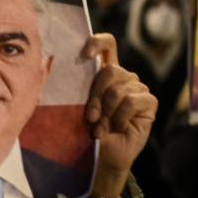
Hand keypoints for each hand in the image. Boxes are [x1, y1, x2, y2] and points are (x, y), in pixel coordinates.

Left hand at [82, 34, 157, 197]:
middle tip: (91, 116)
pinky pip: (132, 101)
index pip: (107, 45)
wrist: (105, 155)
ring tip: (103, 126)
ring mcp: (138, 88)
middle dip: (96, 96)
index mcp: (106, 73)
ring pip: (119, 90)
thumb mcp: (77, 106)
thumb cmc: (88, 130)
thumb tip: (48, 66)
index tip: (85, 54)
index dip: (98, 42)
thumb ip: (74, 86)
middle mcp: (124, 77)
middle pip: (110, 71)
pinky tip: (118, 128)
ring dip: (107, 113)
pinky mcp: (149, 101)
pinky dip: (120, 117)